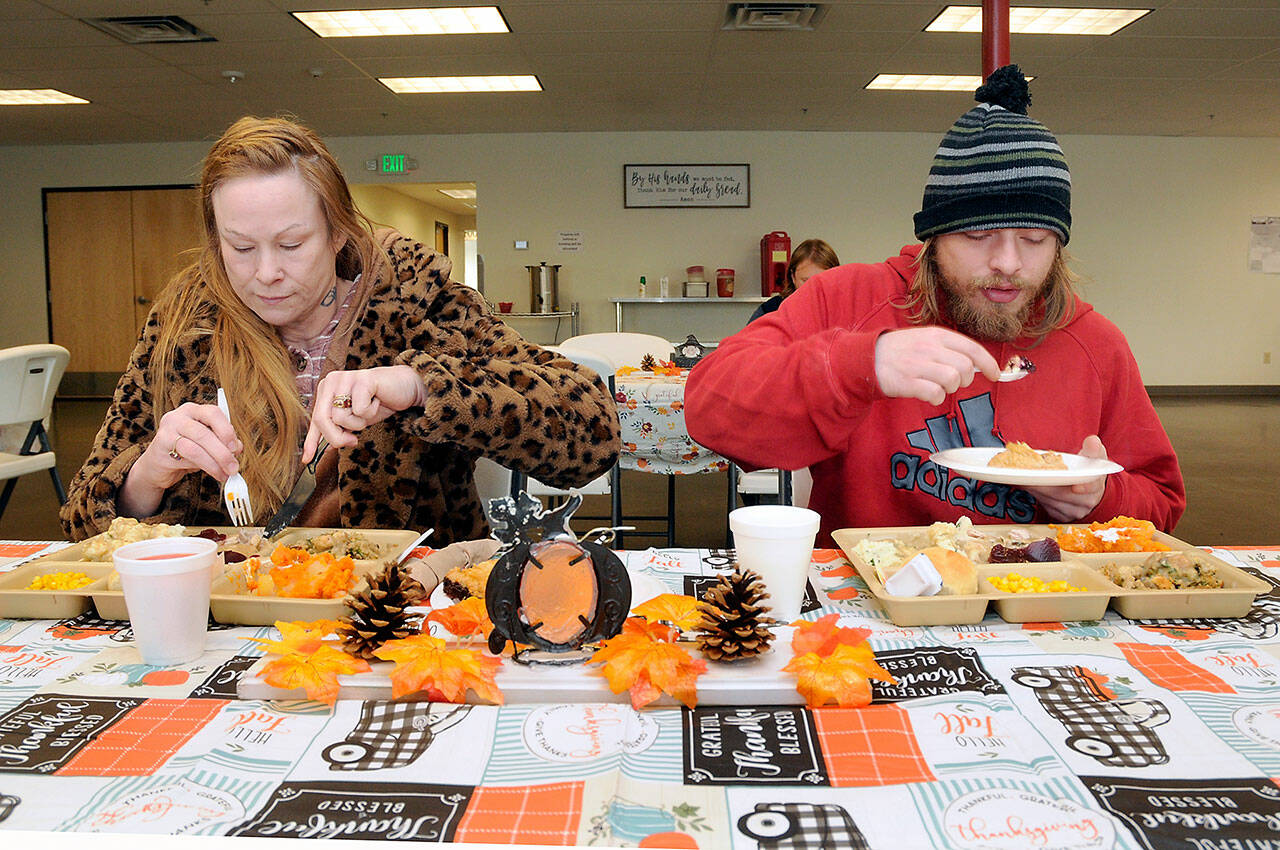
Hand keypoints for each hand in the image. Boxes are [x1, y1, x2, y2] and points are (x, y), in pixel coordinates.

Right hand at [120, 401, 242, 516]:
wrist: (157, 465)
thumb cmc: (186, 451)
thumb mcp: (208, 444)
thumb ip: (223, 443)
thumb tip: (238, 449)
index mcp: (193, 411)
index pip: (213, 413)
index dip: (227, 431)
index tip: (236, 448)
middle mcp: (179, 417)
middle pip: (205, 432)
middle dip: (223, 452)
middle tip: (233, 467)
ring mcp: (167, 431)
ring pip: (195, 448)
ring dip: (214, 463)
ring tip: (225, 474)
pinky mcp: (161, 447)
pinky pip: (186, 458)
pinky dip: (204, 468)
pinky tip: (213, 473)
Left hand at [305, 365, 424, 459]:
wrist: (406, 387)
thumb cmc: (379, 401)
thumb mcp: (355, 420)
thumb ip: (339, 429)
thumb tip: (324, 449)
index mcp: (326, 389)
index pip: (315, 419)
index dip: (311, 441)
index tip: (307, 459)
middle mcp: (332, 381)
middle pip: (322, 420)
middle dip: (337, 437)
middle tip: (353, 441)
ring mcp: (345, 378)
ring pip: (340, 418)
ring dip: (359, 423)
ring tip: (369, 410)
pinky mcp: (361, 379)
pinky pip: (359, 410)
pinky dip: (371, 412)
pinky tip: (377, 401)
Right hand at [874, 327, 1001, 404]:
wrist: (867, 357)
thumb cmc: (901, 351)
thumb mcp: (925, 339)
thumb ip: (949, 348)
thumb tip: (976, 363)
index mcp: (936, 335)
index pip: (972, 348)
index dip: (988, 363)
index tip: (995, 375)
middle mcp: (929, 347)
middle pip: (965, 367)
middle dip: (965, 379)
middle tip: (954, 382)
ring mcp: (917, 364)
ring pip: (952, 379)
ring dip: (950, 388)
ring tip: (938, 387)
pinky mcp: (907, 382)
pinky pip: (935, 393)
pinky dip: (936, 398)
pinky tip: (928, 394)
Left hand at [1022, 435, 1108, 521]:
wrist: (1089, 487)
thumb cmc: (1089, 468)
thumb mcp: (1095, 455)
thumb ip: (1093, 448)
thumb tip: (1093, 441)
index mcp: (1095, 486)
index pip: (1089, 488)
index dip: (1082, 487)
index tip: (1074, 487)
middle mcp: (1086, 502)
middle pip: (1061, 495)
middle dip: (1044, 485)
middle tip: (1027, 475)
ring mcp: (1073, 511)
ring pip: (1050, 501)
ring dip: (1035, 489)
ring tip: (1022, 478)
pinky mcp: (1061, 516)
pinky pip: (1046, 506)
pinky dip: (1035, 495)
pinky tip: (1026, 485)